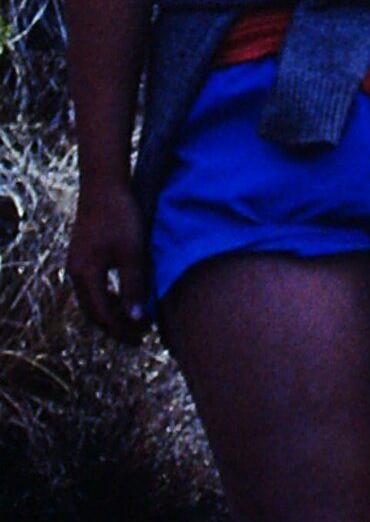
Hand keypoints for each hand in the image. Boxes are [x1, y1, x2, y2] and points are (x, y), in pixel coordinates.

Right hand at [67, 176, 150, 340]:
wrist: (104, 184)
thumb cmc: (121, 216)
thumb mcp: (132, 252)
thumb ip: (134, 285)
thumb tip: (136, 318)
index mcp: (85, 274)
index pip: (103, 314)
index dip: (122, 329)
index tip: (141, 338)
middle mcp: (75, 272)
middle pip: (93, 311)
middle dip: (114, 327)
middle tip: (137, 336)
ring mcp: (77, 263)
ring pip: (91, 299)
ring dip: (110, 313)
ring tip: (131, 321)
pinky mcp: (83, 254)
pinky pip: (92, 286)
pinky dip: (106, 297)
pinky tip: (122, 297)